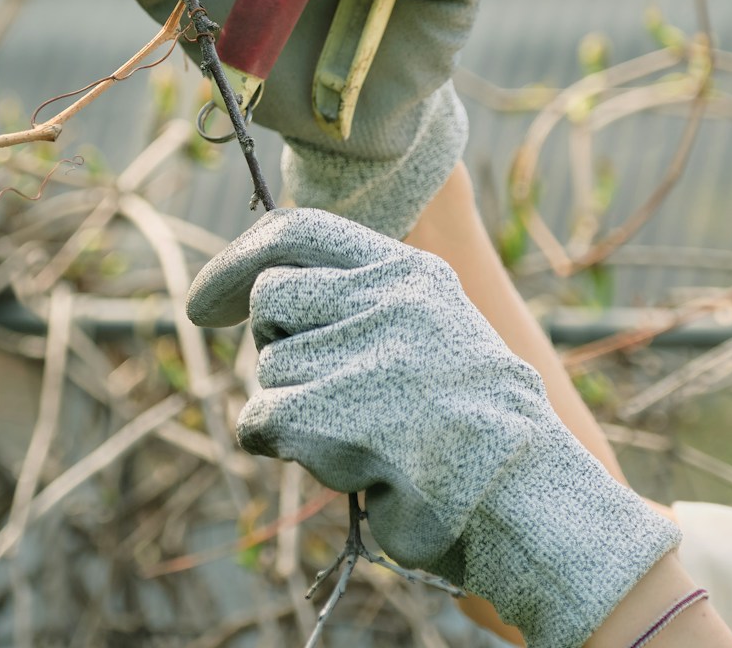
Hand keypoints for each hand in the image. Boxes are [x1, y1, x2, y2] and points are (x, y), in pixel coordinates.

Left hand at [187, 208, 680, 647]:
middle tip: (326, 390)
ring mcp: (361, 355)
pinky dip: (280, 447)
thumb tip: (260, 291)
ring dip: (294, 409)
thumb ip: (362, 301)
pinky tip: (342, 462)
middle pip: (272, 298)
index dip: (240, 262)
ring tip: (363, 435)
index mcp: (409, 273)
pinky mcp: (333, 416)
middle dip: (278, 345)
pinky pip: (260, 421)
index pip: (298, 231)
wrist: (526, 499)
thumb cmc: (476, 426)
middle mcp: (384, 300)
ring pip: (269, 368)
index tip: (204, 303)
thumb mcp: (433, 330)